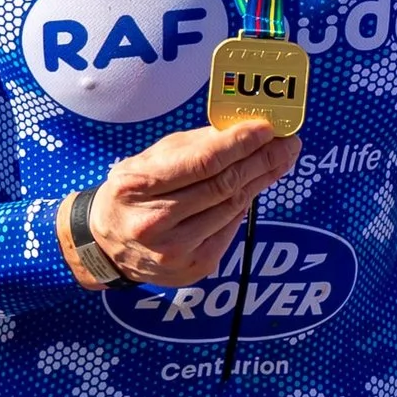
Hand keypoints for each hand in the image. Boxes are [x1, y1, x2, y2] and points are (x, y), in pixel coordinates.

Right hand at [66, 119, 299, 288]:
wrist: (107, 244)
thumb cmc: (134, 192)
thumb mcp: (151, 159)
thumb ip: (196, 145)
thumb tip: (244, 130)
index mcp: (138, 186)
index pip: (203, 162)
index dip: (240, 143)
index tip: (269, 128)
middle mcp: (155, 222)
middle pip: (224, 185)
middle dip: (263, 159)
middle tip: (289, 142)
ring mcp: (175, 251)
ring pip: (233, 206)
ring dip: (261, 180)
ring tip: (279, 159)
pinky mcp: (193, 268)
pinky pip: (231, 228)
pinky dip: (244, 205)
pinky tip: (253, 187)